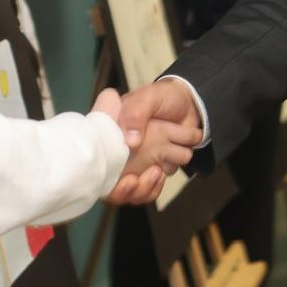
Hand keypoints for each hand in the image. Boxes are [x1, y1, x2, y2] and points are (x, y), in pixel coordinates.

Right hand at [102, 81, 203, 205]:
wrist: (189, 104)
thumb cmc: (163, 96)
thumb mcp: (149, 97)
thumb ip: (136, 113)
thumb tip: (130, 142)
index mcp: (111, 131)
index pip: (97, 159)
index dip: (104, 177)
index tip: (123, 177)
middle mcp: (120, 150)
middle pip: (112, 185)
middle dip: (125, 189)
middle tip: (135, 180)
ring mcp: (137, 161)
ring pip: (133, 189)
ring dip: (145, 185)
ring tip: (156, 170)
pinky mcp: (152, 168)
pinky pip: (150, 189)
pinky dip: (156, 186)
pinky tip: (162, 172)